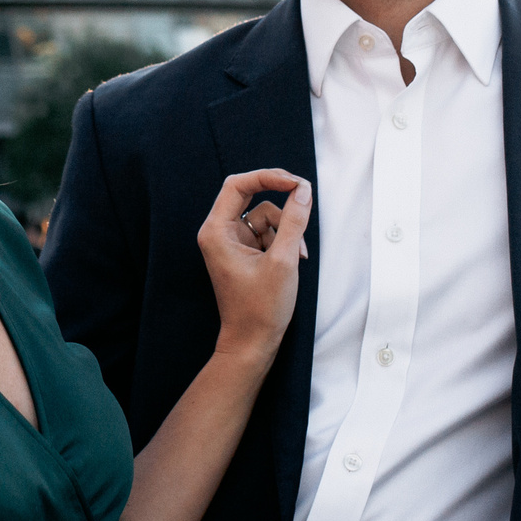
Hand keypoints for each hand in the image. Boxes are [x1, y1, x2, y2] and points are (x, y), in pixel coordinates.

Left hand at [195, 170, 311, 364]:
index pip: (237, 185)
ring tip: (297, 255)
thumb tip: (303, 191)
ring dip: (285, 228)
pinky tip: (293, 260)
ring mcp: (231, 243)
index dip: (268, 177)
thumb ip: (294, 221)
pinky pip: (266, 232)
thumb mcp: (283, 260)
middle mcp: (218, 233)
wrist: (252, 342)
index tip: (295, 182)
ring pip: (263, 215)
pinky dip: (282, 241)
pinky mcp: (244, 253)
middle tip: (304, 197)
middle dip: (280, 202)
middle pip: (250, 196)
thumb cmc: (261, 307)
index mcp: (215, 231)